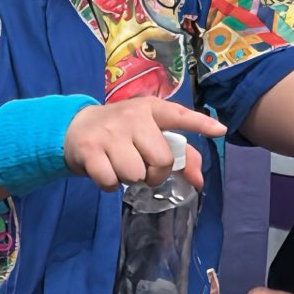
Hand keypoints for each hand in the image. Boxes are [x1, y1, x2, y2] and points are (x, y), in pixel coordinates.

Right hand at [63, 97, 224, 192]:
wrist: (75, 126)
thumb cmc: (121, 133)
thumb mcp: (148, 133)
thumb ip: (179, 155)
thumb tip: (198, 181)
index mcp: (151, 110)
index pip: (178, 115)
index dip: (200, 123)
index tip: (219, 130)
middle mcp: (132, 117)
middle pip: (161, 160)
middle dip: (155, 173)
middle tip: (143, 167)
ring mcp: (110, 133)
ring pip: (135, 175)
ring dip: (130, 179)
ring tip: (120, 165)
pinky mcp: (90, 149)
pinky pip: (110, 182)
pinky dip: (109, 184)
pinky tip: (105, 171)